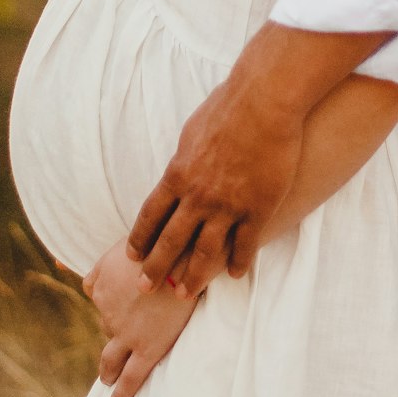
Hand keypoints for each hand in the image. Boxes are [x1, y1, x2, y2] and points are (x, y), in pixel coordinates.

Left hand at [83, 240, 196, 396]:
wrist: (184, 254)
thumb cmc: (161, 240)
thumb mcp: (128, 241)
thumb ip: (107, 259)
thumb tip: (78, 274)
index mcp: (101, 283)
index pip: (98, 295)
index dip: (113, 298)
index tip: (123, 299)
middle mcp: (107, 310)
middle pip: (106, 326)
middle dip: (113, 331)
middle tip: (117, 340)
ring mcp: (125, 332)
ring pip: (110, 356)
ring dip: (109, 366)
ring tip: (109, 377)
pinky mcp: (147, 349)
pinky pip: (130, 378)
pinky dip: (121, 394)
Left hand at [127, 75, 304, 298]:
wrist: (264, 102)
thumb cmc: (227, 107)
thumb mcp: (191, 131)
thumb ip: (183, 159)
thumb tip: (177, 171)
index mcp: (178, 175)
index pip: (150, 215)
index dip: (140, 238)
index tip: (133, 255)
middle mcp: (198, 197)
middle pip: (171, 241)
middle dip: (155, 268)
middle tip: (144, 288)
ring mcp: (228, 206)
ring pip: (205, 253)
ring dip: (193, 277)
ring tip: (184, 294)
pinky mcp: (257, 209)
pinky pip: (244, 246)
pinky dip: (238, 263)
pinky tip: (234, 273)